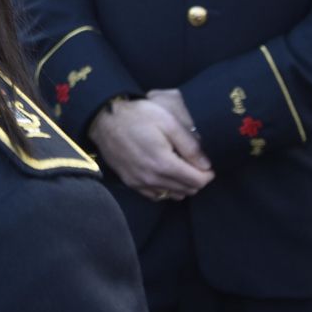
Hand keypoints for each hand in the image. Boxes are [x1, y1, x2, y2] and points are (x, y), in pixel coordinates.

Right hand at [89, 96, 213, 201]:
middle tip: (195, 163)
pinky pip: (156, 195)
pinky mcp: (131, 183)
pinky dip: (166, 189)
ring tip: (181, 167)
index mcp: (164, 164)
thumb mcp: (168, 122)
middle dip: (197, 179)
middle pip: (187, 190)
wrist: (104, 120)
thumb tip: (205, 165)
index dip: (207, 174)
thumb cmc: (137, 116)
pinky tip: (165, 175)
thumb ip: (189, 145)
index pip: (197, 181)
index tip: (207, 164)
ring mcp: (140, 183)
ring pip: (173, 195)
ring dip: (182, 185)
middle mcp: (152, 179)